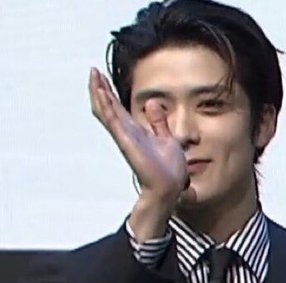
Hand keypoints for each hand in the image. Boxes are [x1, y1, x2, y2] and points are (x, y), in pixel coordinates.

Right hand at [89, 67, 192, 238]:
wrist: (170, 187)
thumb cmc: (169, 170)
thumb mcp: (167, 139)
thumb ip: (159, 123)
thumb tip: (152, 103)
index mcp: (137, 132)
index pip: (119, 109)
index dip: (111, 93)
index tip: (103, 77)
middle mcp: (128, 134)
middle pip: (109, 108)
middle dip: (101, 89)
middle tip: (94, 71)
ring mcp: (125, 138)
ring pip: (107, 112)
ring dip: (100, 94)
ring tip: (94, 75)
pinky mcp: (127, 143)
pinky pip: (114, 122)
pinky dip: (107, 107)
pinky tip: (102, 93)